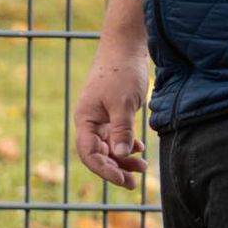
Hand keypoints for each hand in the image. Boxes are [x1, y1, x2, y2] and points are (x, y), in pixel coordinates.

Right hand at [74, 50, 149, 189]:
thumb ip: (121, 131)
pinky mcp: (112, 114)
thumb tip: (120, 156)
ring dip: (123, 160)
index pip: (89, 154)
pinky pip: (116, 138)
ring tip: (142, 167)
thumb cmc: (122, 70)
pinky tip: (139, 150)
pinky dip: (127, 146)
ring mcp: (100, 119)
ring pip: (109, 148)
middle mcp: (89, 122)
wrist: (126, 44)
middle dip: (115, 169)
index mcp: (85, 120)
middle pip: (99, 155)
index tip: (121, 178)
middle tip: (133, 183)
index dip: (104, 170)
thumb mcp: (123, 103)